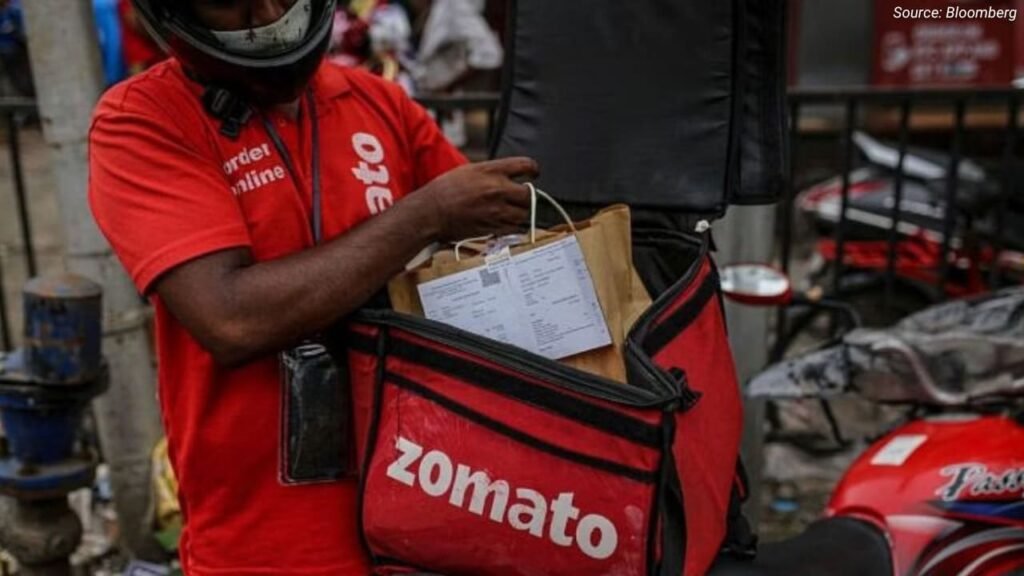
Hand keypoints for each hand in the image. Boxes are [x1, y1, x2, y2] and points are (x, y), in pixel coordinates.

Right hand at [412, 157, 539, 241]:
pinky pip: (513, 227)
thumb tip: (508, 176)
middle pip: (529, 194)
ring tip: (509, 210)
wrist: (431, 212)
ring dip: (519, 212)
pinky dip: (511, 225)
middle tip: (519, 197)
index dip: (533, 170)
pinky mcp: (493, 226)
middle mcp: (497, 189)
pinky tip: (502, 221)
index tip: (533, 174)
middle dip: (526, 196)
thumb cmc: (445, 190)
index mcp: (491, 170)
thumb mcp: (469, 171)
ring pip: (523, 213)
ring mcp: (496, 209)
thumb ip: (492, 172)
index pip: (526, 165)